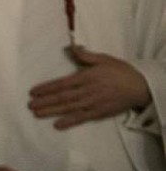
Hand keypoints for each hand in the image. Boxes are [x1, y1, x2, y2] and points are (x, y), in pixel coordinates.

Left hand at [29, 45, 151, 129]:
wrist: (140, 87)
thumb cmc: (120, 71)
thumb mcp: (103, 59)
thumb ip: (85, 55)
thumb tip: (70, 46)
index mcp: (87, 77)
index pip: (62, 84)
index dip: (47, 88)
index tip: (33, 92)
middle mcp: (87, 92)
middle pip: (63, 97)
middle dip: (45, 102)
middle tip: (30, 105)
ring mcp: (93, 104)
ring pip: (69, 109)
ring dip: (52, 112)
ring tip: (37, 114)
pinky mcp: (99, 113)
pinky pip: (82, 118)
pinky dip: (69, 122)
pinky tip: (57, 125)